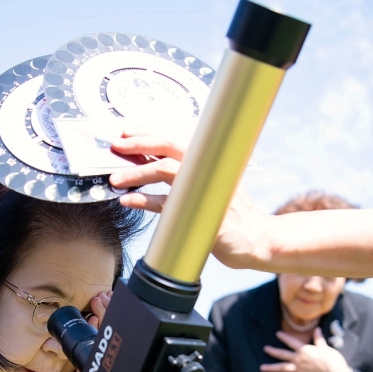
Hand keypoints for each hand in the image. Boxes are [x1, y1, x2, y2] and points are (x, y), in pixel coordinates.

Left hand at [108, 130, 269, 269]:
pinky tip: (128, 201)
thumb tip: (150, 163)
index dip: (149, 132)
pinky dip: (144, 201)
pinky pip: (166, 204)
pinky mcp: (202, 214)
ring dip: (136, 173)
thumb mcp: (212, 186)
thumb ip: (187, 174)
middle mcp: (209, 168)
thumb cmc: (231, 214)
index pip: (176, 137)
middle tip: (117, 146)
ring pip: (165, 171)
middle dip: (139, 144)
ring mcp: (206, 190)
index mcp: (211, 159)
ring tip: (115, 179)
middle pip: (169, 146)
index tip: (127, 132)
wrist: (257, 239)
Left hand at [260, 328, 351, 371]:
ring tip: (262, 367)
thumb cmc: (331, 359)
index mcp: (304, 350)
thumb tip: (317, 329)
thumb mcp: (324, 347)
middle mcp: (299, 359)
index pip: (291, 341)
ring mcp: (298, 369)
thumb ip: (318, 339)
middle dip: (273, 352)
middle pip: (282, 354)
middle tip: (265, 349)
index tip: (277, 334)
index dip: (284, 337)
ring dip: (271, 368)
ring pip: (282, 368)